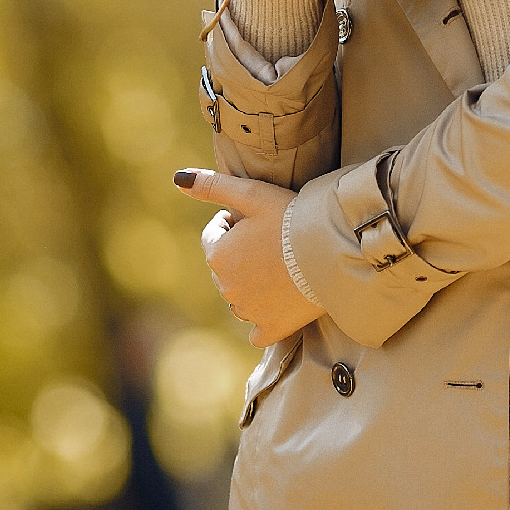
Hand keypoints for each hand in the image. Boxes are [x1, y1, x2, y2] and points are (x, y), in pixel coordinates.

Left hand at [176, 168, 326, 346]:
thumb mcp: (251, 193)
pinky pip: (256, 331)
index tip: (255, 217)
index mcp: (217, 255)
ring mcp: (249, 311)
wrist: (330, 252)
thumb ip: (212, 186)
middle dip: (241, 252)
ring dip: (250, 283)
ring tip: (280, 266)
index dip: (233, 222)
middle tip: (271, 239)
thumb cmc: (292, 218)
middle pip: (226, 266)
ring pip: (239, 296)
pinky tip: (274, 308)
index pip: (214, 235)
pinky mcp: (272, 328)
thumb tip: (179, 178)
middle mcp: (226, 287)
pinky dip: (261, 320)